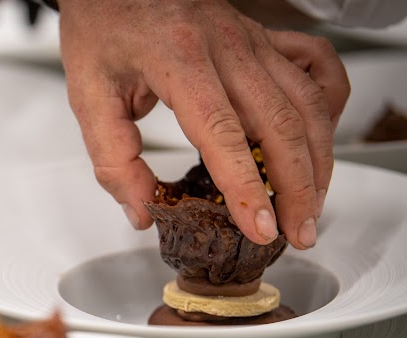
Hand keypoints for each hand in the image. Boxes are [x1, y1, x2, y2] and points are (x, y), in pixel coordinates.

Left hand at [57, 0, 349, 248]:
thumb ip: (112, 160)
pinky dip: (327, 108)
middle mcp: (225, 44)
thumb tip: (142, 210)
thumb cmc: (101, 27)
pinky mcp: (263, 38)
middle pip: (281, 123)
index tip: (260, 227)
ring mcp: (251, 39)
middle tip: (297, 232)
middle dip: (297, 187)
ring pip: (308, 102)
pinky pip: (316, 69)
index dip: (247, 187)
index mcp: (177, 58)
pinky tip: (316, 142)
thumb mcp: (88, 95)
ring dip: (318, 159)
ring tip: (311, 205)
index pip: (222, 133)